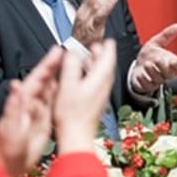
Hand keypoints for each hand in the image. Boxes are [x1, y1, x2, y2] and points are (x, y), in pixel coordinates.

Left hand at [0, 46, 61, 176]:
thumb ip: (14, 105)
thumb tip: (16, 84)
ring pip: (48, 90)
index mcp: (21, 102)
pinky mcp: (43, 122)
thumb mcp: (10, 127)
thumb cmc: (7, 148)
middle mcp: (29, 104)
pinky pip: (51, 104)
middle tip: (64, 51)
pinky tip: (64, 86)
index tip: (57, 51)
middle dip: (52, 65)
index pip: (35, 78)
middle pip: (42, 80)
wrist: (10, 166)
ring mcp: (36, 112)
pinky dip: (57, 93)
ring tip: (67, 63)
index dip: (46, 64)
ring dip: (56, 76)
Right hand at [54, 39, 117, 153]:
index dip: (108, 46)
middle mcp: (104, 86)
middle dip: (100, 54)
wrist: (76, 137)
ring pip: (101, 75)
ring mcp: (100, 95)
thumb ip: (71, 65)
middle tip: (95, 46)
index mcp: (100, 78)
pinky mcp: (95, 103)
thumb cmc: (73, 115)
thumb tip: (73, 52)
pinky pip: (96, 84)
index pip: (109, 57)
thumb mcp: (68, 84)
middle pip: (106, 65)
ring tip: (87, 58)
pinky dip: (91, 76)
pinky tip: (81, 78)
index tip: (108, 39)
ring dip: (95, 65)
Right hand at [70, 0, 125, 46]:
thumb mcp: (87, 24)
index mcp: (81, 12)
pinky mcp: (92, 27)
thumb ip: (94, 14)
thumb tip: (104, 4)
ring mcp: (87, 20)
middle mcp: (83, 14)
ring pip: (98, 0)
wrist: (78, 53)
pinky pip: (101, 12)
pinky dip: (109, 3)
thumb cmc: (84, 41)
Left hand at [131, 23, 176, 93]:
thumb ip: (166, 35)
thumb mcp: (156, 43)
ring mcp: (157, 81)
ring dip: (152, 71)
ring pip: (158, 80)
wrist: (136, 66)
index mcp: (170, 63)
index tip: (171, 60)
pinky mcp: (147, 87)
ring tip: (146, 64)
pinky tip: (140, 74)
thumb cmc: (149, 56)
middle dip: (162, 66)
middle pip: (169, 74)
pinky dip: (143, 79)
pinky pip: (147, 86)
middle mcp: (165, 73)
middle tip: (156, 59)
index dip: (176, 64)